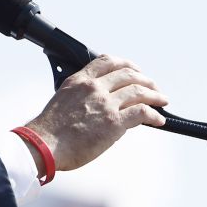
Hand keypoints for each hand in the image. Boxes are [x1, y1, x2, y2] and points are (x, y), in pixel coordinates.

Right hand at [23, 55, 167, 174]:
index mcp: (80, 80)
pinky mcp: (114, 122)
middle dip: (146, 79)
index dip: (127, 64)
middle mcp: (94, 87)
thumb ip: (82, 97)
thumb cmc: (49, 131)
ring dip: (155, 95)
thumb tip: (100, 105)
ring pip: (139, 90)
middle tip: (154, 87)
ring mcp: (105, 103)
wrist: (44, 145)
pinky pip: (142, 112)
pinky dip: (154, 114)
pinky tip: (158, 119)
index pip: (107, 61)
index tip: (135, 70)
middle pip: (128, 74)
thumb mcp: (63, 101)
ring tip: (162, 100)